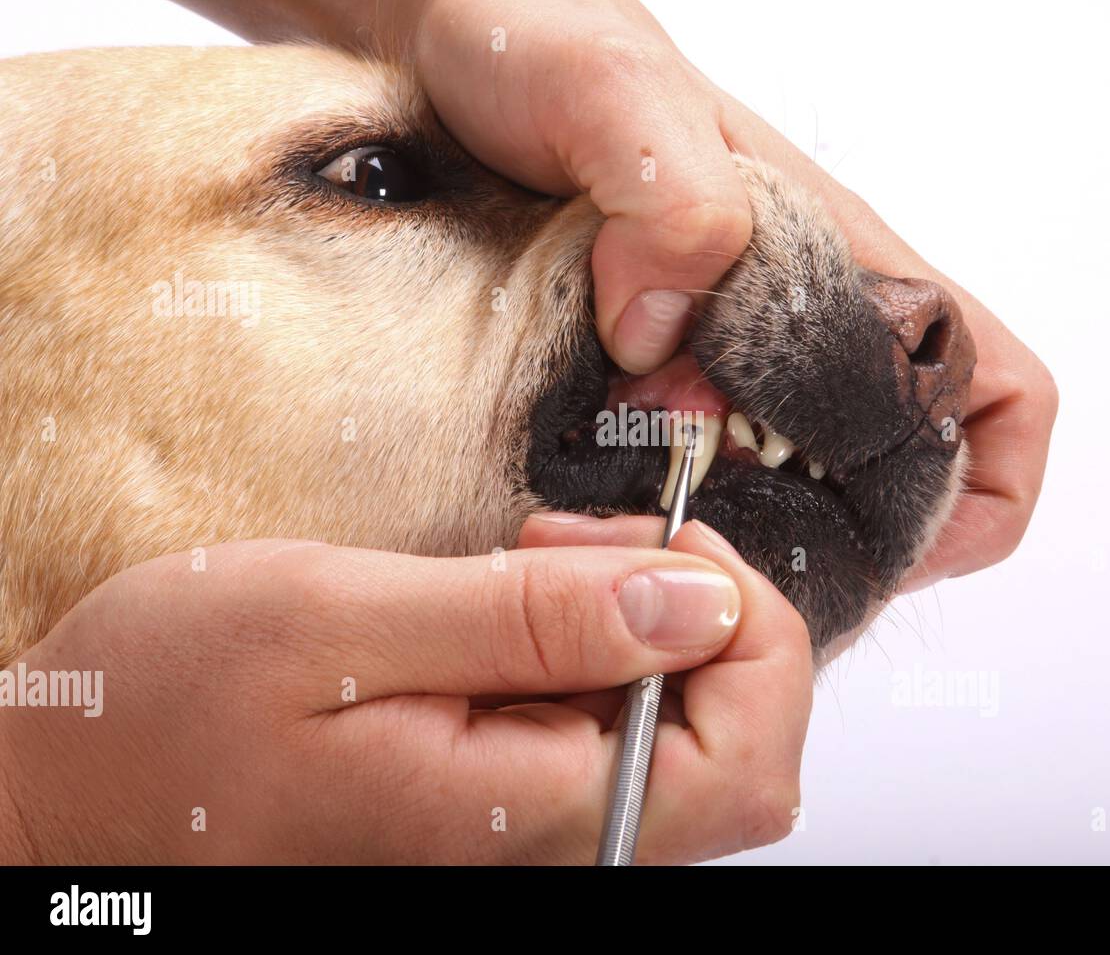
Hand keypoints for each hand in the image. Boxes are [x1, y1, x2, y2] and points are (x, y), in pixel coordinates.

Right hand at [0, 524, 810, 863]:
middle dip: (703, 613)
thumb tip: (697, 599)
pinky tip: (518, 602)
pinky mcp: (506, 801)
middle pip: (739, 749)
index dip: (751, 631)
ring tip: (532, 558)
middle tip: (584, 540)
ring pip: (685, 733)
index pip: (748, 760)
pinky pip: (615, 728)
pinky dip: (596, 645)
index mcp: (526, 820)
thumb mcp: (338, 625)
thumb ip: (531, 620)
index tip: (669, 544)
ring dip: (644, 620)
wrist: (79, 793)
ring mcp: (533, 830)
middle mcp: (552, 848)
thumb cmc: (168, 719)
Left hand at [176, 0, 1057, 577]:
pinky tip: (593, 510)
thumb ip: (671, 200)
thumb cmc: (532, 41)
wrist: (431, 46)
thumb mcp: (610, 96)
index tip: (907, 543)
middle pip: (887, 476)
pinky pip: (681, 469)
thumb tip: (664, 331)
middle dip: (842, 545)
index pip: (991, 388)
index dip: (982, 483)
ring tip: (657, 543)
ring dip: (741, 537)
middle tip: (742, 563)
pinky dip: (657, 508)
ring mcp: (713, 357)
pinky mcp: (633, 377)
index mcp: (837, 262)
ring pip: (784, 487)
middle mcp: (791, 324)